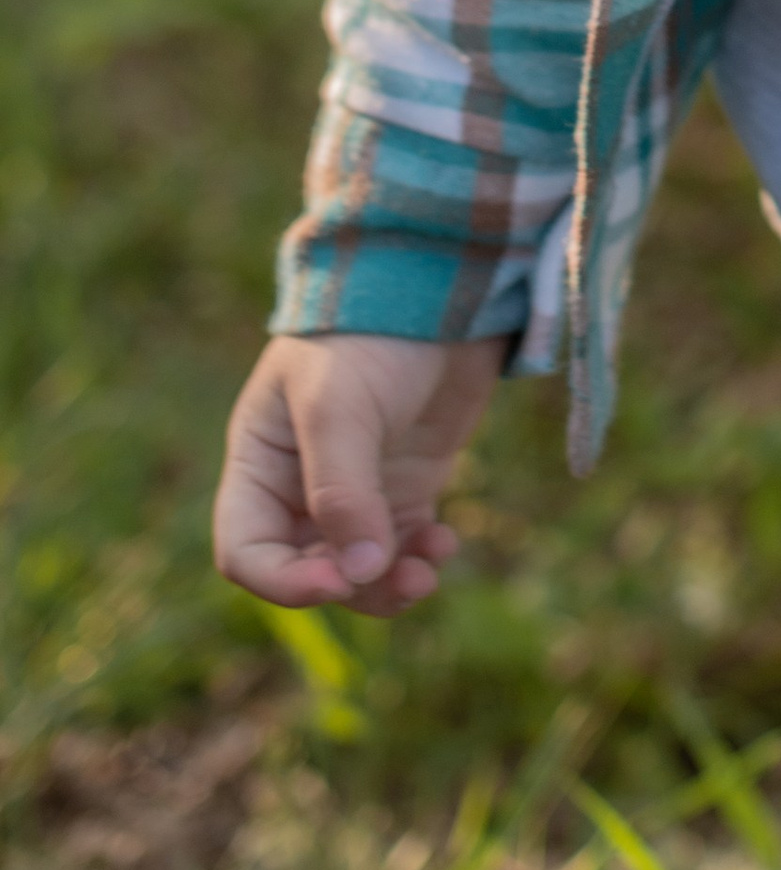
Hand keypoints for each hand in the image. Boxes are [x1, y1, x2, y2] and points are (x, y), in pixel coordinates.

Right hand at [213, 332, 504, 618]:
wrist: (438, 283)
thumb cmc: (366, 333)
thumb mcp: (338, 407)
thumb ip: (341, 491)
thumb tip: (357, 573)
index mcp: (260, 463)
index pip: (247, 551)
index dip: (285, 581)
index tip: (339, 580)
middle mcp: (299, 485)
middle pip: (306, 569)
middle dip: (350, 586)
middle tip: (403, 580)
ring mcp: (355, 487)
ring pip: (358, 569)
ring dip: (389, 582)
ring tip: (429, 572)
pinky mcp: (405, 484)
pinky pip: (401, 545)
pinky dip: (419, 557)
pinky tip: (445, 544)